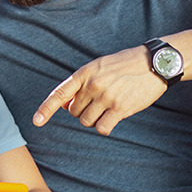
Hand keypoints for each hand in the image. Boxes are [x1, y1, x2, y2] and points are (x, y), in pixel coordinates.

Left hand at [32, 46, 166, 135]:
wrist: (154, 63)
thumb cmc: (124, 66)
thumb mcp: (99, 67)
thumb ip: (81, 84)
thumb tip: (66, 106)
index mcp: (84, 73)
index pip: (60, 93)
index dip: (46, 109)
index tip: (36, 121)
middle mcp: (92, 85)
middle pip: (74, 112)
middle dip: (83, 111)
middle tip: (99, 101)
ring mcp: (106, 97)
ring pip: (87, 122)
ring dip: (94, 119)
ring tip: (108, 107)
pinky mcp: (120, 108)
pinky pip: (102, 128)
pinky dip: (105, 127)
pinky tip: (113, 118)